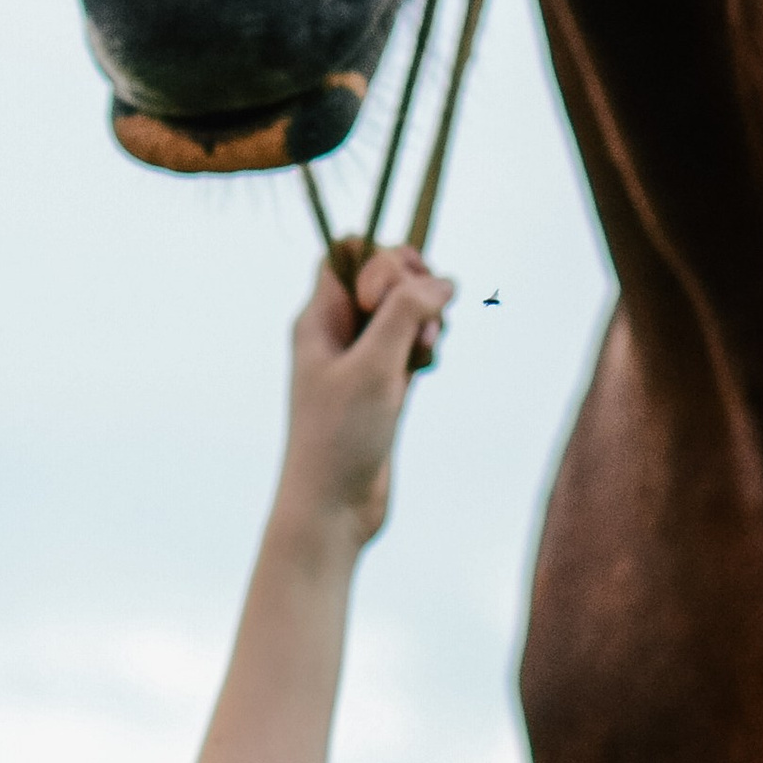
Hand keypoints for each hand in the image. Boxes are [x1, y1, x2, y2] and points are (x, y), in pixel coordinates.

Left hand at [276, 244, 453, 548]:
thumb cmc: (338, 437)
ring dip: (425, 320)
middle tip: (417, 326)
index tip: (383, 299)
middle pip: (385, 275)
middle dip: (414, 288)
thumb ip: (405, 312)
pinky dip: (425, 348)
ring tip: (422, 355)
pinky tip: (424, 370)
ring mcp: (362, 358)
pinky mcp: (383, 385)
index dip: (378, 260)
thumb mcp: (373, 365)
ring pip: (404, 311)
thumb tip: (443, 279)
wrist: (332, 509)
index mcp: (320, 318)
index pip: (348, 252)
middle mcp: (338, 331)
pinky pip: (411, 344)